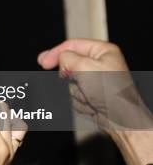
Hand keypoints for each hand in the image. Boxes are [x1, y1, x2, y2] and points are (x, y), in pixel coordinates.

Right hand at [37, 38, 151, 130]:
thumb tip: (60, 59)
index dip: (55, 53)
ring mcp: (95, 80)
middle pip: (68, 65)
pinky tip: (91, 104)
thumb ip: (67, 57)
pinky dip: (79, 101)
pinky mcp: (91, 94)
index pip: (71, 45)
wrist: (120, 119)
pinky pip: (73, 94)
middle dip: (69, 78)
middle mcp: (100, 64)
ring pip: (69, 82)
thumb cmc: (110, 92)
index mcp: (103, 51)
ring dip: (75, 91)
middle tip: (78, 82)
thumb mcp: (84, 66)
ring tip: (89, 96)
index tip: (42, 62)